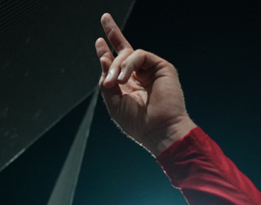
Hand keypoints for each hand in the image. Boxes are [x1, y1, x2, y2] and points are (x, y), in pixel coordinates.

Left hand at [95, 13, 195, 155]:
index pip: (116, 64)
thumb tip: (104, 58)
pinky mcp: (161, 67)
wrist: (158, 130)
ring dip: (117, 65)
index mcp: (128, 86)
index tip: (99, 42)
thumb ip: (106, 81)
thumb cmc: (137, 123)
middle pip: (125, 49)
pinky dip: (128, 64)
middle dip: (114, 34)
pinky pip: (139, 55)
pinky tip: (123, 79)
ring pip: (128, 54)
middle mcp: (140, 76)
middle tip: (105, 18)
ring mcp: (151, 70)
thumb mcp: (114, 102)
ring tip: (115, 82)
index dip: (106, 52)